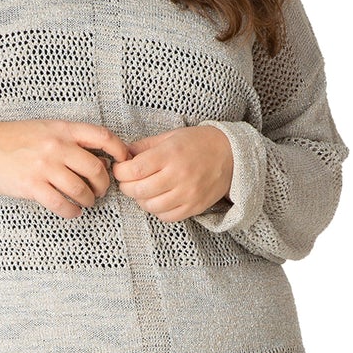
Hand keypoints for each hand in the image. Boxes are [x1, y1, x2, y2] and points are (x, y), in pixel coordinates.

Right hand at [0, 119, 132, 218]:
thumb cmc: (18, 139)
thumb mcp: (47, 129)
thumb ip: (73, 140)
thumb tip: (102, 159)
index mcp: (63, 129)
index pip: (103, 136)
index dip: (120, 150)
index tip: (123, 162)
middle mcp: (56, 146)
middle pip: (95, 168)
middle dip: (103, 184)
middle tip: (100, 190)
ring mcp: (44, 167)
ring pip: (80, 189)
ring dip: (88, 200)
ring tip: (86, 201)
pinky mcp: (32, 186)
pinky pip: (61, 204)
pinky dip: (72, 212)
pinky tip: (73, 211)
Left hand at [110, 126, 234, 221]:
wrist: (231, 155)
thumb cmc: (198, 143)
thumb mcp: (171, 136)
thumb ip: (145, 146)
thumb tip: (122, 153)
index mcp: (171, 154)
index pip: (135, 170)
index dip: (121, 172)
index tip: (121, 169)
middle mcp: (179, 175)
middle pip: (139, 190)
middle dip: (127, 186)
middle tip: (129, 180)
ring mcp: (187, 194)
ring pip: (150, 206)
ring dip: (141, 199)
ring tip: (144, 189)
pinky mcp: (194, 207)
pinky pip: (166, 216)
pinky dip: (157, 210)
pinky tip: (158, 199)